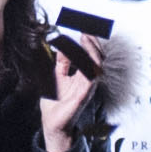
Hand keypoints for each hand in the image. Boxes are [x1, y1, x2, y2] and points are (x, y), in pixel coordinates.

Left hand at [35, 36, 98, 151]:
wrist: (52, 123)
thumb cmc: (56, 103)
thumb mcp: (56, 76)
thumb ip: (61, 62)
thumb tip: (61, 45)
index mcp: (82, 75)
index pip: (91, 55)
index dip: (90, 41)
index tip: (85, 28)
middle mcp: (88, 80)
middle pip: (97, 57)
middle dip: (94, 42)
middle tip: (88, 29)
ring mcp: (88, 87)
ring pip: (97, 64)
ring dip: (92, 49)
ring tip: (86, 37)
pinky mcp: (84, 94)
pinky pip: (90, 76)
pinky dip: (88, 63)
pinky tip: (83, 54)